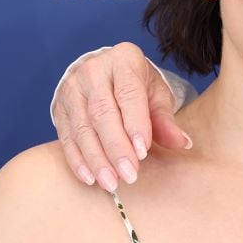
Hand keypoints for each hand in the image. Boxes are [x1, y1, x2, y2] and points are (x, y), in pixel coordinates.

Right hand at [53, 43, 190, 190]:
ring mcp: (71, 89)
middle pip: (102, 113)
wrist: (107, 74)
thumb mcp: (156, 95)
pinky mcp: (60, 108)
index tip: (143, 152)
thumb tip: (182, 143)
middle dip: (116, 148)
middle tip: (129, 175)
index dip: (135, 124)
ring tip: (111, 182)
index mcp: (124, 60)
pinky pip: (66, 136)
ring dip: (96, 159)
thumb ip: (166, 120)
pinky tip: (89, 177)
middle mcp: (93, 71)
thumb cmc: (138, 86)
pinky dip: (77, 160)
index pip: (128, 94)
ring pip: (82, 127)